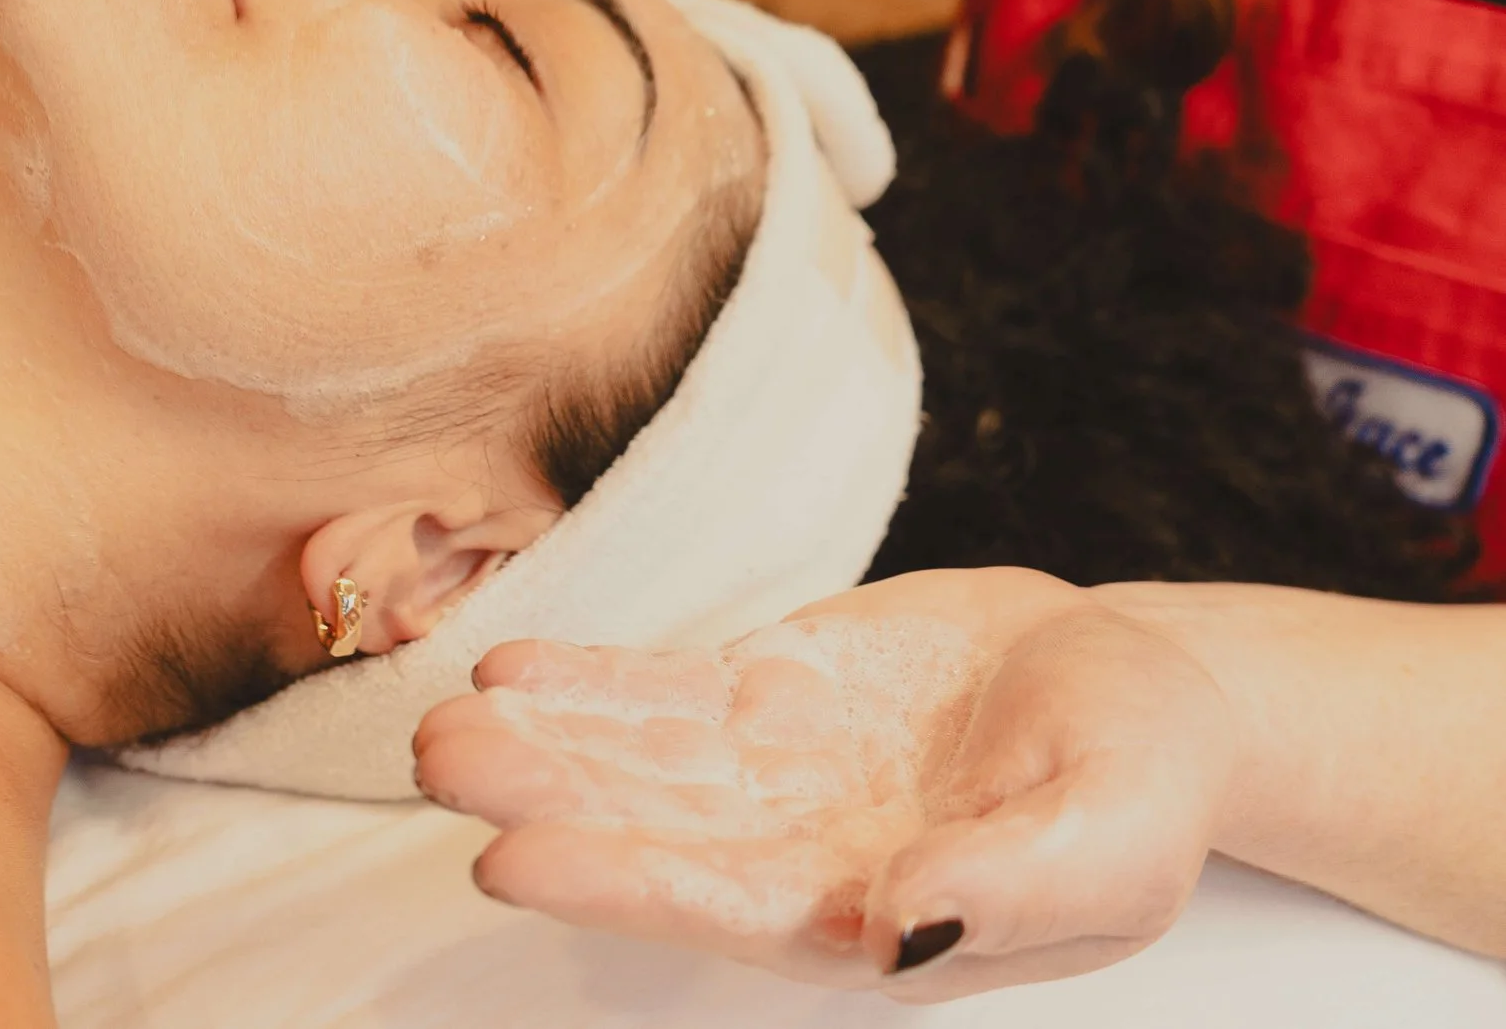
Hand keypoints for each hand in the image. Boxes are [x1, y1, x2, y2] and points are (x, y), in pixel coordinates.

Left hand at [412, 569, 1238, 1000]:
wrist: (1144, 686)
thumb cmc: (1144, 775)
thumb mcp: (1118, 837)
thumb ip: (1013, 885)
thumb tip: (903, 919)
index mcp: (876, 913)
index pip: (722, 905)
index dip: (616, 881)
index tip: (510, 858)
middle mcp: (799, 850)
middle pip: (649, 831)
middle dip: (544, 800)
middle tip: (443, 764)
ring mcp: (774, 770)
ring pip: (634, 760)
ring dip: (541, 741)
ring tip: (443, 720)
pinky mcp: (769, 693)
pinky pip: (660, 691)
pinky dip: (587, 681)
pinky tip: (513, 668)